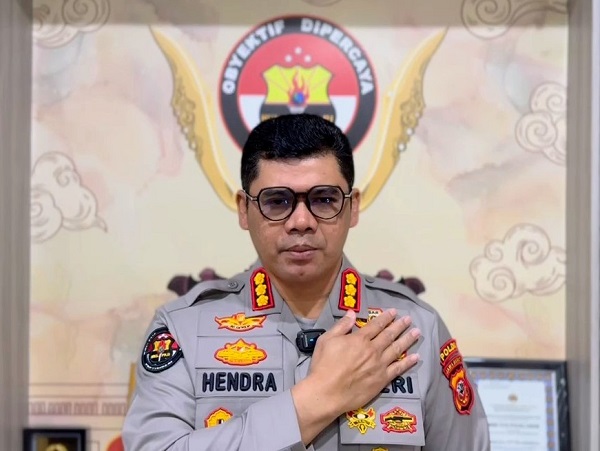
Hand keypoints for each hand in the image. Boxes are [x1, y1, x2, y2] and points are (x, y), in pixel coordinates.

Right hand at [291, 308, 419, 443]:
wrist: (327, 392)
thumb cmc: (323, 365)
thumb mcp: (326, 340)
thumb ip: (341, 326)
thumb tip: (351, 313)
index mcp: (359, 339)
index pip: (376, 325)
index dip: (386, 317)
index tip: (394, 311)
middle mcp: (373, 350)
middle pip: (389, 335)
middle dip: (400, 326)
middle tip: (409, 320)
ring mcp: (379, 365)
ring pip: (397, 349)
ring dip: (407, 339)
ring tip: (416, 332)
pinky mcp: (382, 380)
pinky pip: (398, 369)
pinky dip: (408, 362)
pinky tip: (415, 357)